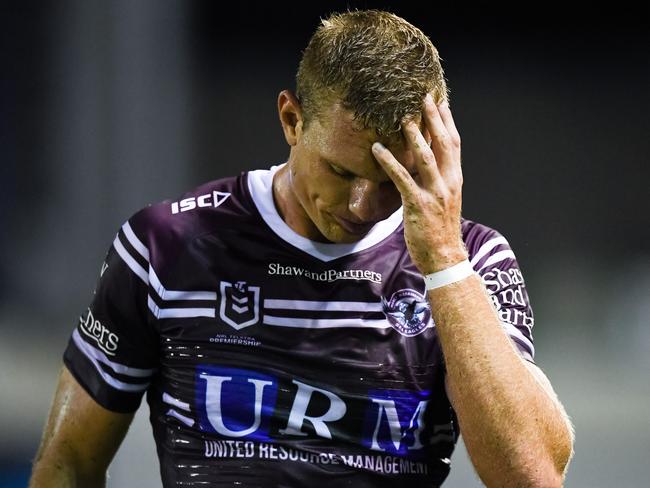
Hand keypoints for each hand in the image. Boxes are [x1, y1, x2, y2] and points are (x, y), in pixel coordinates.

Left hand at [372, 94, 466, 273]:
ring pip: (425, 157)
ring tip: (401, 117)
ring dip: (413, 135)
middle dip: (433, 118)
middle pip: (443, 143)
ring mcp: (434, 193)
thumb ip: (437, 180)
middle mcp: (448, 182)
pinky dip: (389, 162)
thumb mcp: (444, 200)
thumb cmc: (440, 229)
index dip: (447, 121)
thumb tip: (425, 163)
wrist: (444, 256)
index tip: (440, 101)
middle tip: (423, 97)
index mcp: (455, 179)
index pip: (453, 143)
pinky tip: (377, 150)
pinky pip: (401, 178)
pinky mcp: (417, 205)